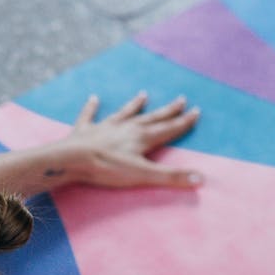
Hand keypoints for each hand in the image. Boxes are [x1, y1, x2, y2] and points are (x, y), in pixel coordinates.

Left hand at [64, 91, 202, 188]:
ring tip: (143, 94)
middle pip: (151, 118)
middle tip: (181, 100)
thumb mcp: (143, 175)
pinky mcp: (84, 131)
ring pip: (124, 113)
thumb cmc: (107, 168)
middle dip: (167, 111)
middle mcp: (126, 128)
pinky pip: (89, 116)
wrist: (72, 159)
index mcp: (142, 138)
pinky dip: (91, 107)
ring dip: (134, 105)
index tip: (196, 112)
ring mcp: (105, 127)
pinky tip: (93, 98)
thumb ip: (172, 177)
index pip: (168, 128)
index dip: (183, 122)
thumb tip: (202, 179)